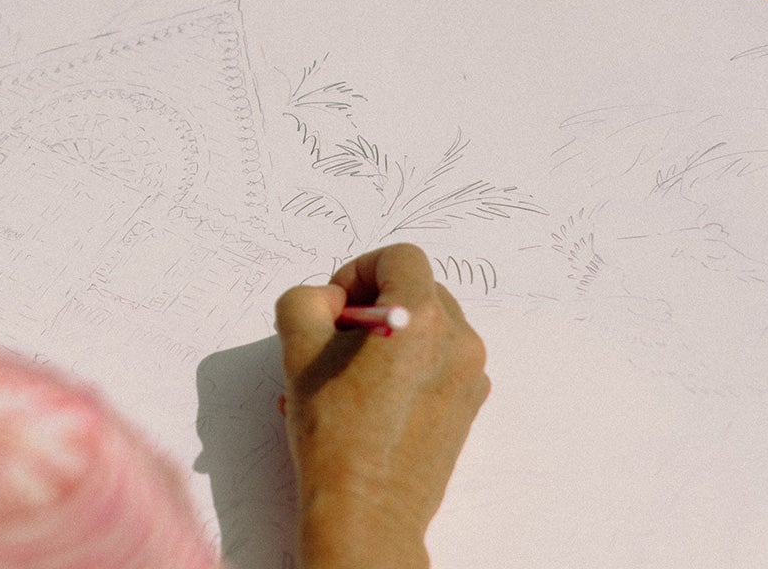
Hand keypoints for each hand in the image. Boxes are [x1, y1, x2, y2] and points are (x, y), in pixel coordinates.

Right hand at [274, 244, 489, 568]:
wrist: (367, 511)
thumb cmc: (334, 435)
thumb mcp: (297, 351)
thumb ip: (305, 301)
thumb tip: (329, 298)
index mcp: (421, 317)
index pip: (399, 257)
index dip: (359, 270)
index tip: (336, 306)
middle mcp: (458, 341)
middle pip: (418, 290)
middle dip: (373, 305)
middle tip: (335, 341)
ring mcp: (470, 376)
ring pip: (428, 330)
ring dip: (387, 339)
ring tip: (343, 379)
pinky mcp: (469, 407)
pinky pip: (438, 366)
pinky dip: (406, 369)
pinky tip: (367, 403)